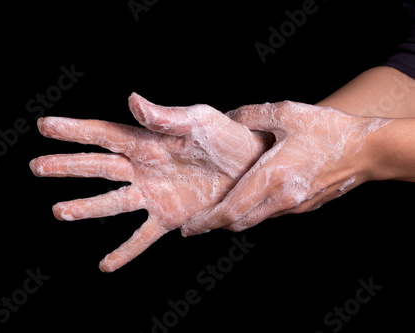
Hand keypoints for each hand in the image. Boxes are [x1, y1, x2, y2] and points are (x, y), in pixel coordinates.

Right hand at [29, 93, 268, 271]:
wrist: (252, 166)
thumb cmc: (226, 136)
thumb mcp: (198, 121)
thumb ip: (165, 116)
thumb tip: (132, 100)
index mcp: (147, 142)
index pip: (102, 135)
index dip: (73, 131)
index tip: (44, 126)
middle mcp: (143, 169)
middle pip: (97, 168)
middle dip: (67, 166)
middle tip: (37, 165)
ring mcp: (153, 195)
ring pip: (111, 202)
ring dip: (85, 207)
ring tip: (59, 211)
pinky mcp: (169, 217)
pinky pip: (142, 237)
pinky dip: (125, 252)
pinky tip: (106, 265)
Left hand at [182, 101, 392, 234]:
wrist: (368, 150)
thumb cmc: (329, 130)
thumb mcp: (286, 112)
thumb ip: (251, 114)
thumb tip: (227, 116)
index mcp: (272, 178)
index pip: (230, 210)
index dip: (206, 222)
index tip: (188, 228)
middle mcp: (281, 199)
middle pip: (239, 223)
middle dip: (214, 225)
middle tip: (195, 223)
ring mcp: (294, 206)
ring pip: (256, 219)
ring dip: (234, 218)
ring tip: (216, 210)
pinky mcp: (304, 206)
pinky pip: (271, 213)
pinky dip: (254, 211)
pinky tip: (249, 197)